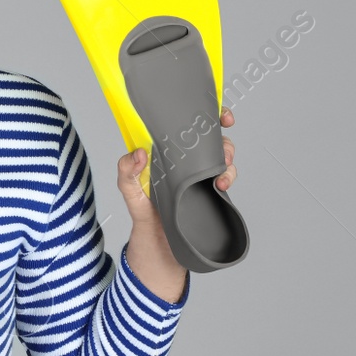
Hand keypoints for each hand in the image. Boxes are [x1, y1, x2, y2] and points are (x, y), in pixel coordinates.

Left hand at [116, 106, 237, 300]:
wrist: (158, 241)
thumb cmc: (142, 210)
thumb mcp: (128, 189)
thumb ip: (126, 171)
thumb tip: (138, 153)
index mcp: (167, 149)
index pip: (186, 124)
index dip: (204, 114)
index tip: (217, 114)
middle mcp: (186, 157)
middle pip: (211, 137)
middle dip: (222, 137)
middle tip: (222, 148)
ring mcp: (200, 173)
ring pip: (223, 155)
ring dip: (227, 159)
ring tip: (219, 175)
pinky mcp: (210, 189)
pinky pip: (226, 176)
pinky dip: (229, 177)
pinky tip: (221, 186)